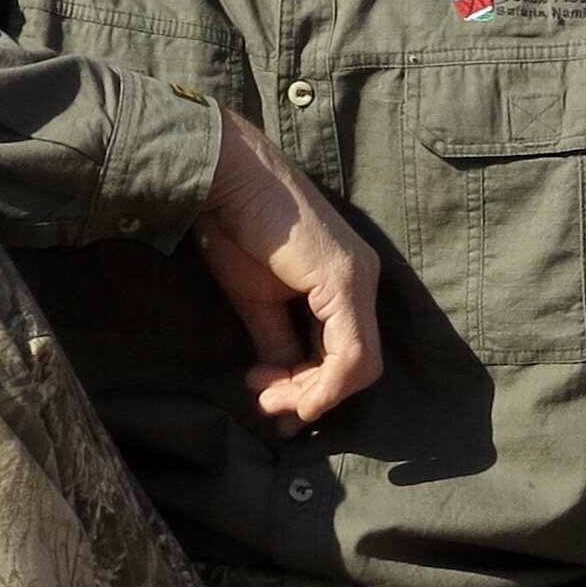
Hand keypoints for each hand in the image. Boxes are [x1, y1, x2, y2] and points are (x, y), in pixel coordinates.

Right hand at [195, 111, 382, 434]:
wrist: (222, 178)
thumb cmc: (235, 227)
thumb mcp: (257, 299)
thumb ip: (278, 341)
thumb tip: (282, 387)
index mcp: (345, 282)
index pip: (345, 353)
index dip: (311, 389)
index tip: (267, 402)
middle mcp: (363, 279)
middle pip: (356, 367)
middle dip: (309, 398)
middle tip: (267, 408)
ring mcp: (358, 279)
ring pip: (359, 368)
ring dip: (309, 396)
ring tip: (264, 396)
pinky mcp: (345, 280)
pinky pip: (350, 355)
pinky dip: (320, 385)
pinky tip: (280, 391)